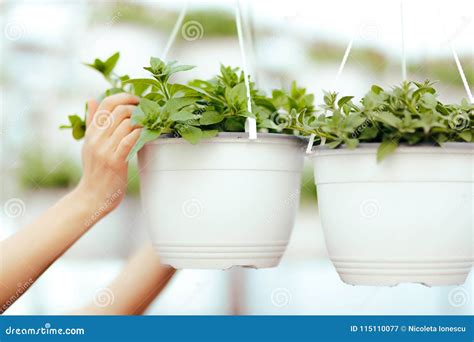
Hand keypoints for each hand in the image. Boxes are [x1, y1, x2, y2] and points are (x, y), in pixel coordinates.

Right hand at [75, 93, 140, 219]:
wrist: (92, 196)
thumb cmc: (95, 170)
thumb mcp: (89, 144)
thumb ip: (92, 122)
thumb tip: (91, 99)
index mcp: (91, 132)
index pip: (106, 103)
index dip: (125, 97)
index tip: (137, 101)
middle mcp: (96, 138)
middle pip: (118, 110)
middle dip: (137, 108)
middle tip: (148, 113)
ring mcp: (105, 149)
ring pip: (126, 123)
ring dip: (142, 122)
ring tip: (149, 126)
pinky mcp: (115, 161)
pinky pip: (129, 140)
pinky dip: (140, 134)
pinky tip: (146, 136)